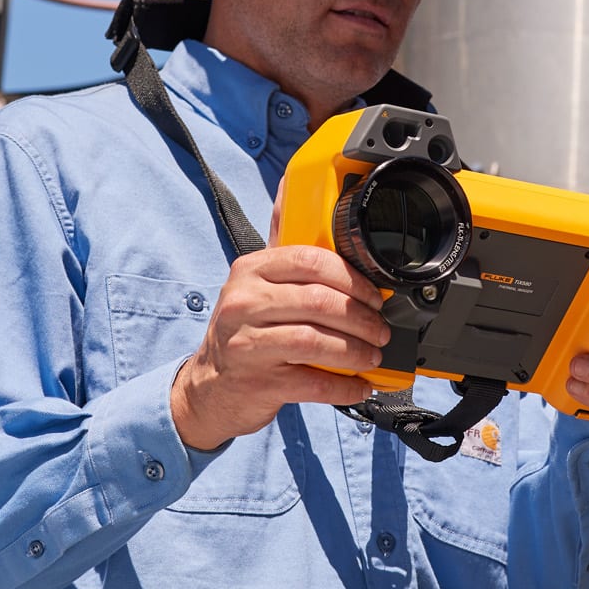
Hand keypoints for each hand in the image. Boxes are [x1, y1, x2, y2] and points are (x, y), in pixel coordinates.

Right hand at [170, 242, 389, 451]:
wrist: (208, 387)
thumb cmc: (242, 331)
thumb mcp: (254, 286)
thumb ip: (283, 253)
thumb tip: (294, 200)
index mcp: (249, 271)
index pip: (310, 261)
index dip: (352, 278)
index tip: (373, 296)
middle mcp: (243, 304)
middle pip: (319, 302)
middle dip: (362, 318)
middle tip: (380, 330)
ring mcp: (247, 345)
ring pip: (317, 341)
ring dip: (357, 351)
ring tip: (373, 356)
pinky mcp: (258, 383)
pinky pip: (314, 383)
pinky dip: (345, 386)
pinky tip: (360, 386)